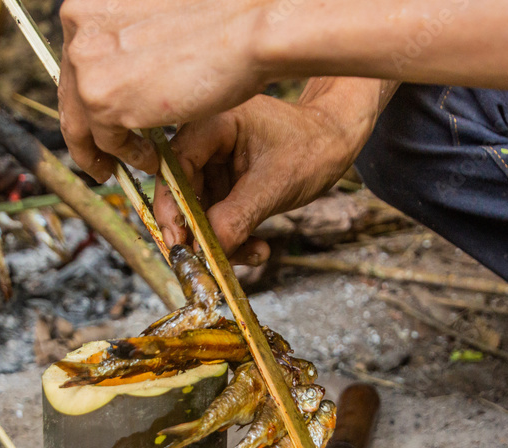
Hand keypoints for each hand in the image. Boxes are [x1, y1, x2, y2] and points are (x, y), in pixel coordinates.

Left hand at [58, 0, 270, 181]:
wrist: (251, 27)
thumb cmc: (222, 18)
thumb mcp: (157, 14)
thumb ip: (128, 35)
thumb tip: (120, 65)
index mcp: (88, 1)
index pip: (76, 60)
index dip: (88, 95)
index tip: (100, 120)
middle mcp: (77, 27)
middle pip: (71, 93)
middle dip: (89, 130)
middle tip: (104, 157)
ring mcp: (86, 64)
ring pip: (82, 123)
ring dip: (109, 150)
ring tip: (133, 165)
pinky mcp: (103, 100)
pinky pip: (108, 142)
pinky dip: (131, 157)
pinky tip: (154, 160)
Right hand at [154, 78, 384, 263]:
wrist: (335, 143)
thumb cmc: (311, 147)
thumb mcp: (274, 186)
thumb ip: (236, 218)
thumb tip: (203, 252)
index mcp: (211, 124)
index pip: (173, 168)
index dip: (172, 208)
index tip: (181, 243)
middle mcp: (204, 143)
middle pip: (180, 195)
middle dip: (197, 233)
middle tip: (209, 264)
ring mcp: (212, 167)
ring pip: (197, 215)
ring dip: (220, 242)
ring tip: (253, 253)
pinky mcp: (223, 187)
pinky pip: (216, 221)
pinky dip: (234, 239)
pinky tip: (259, 249)